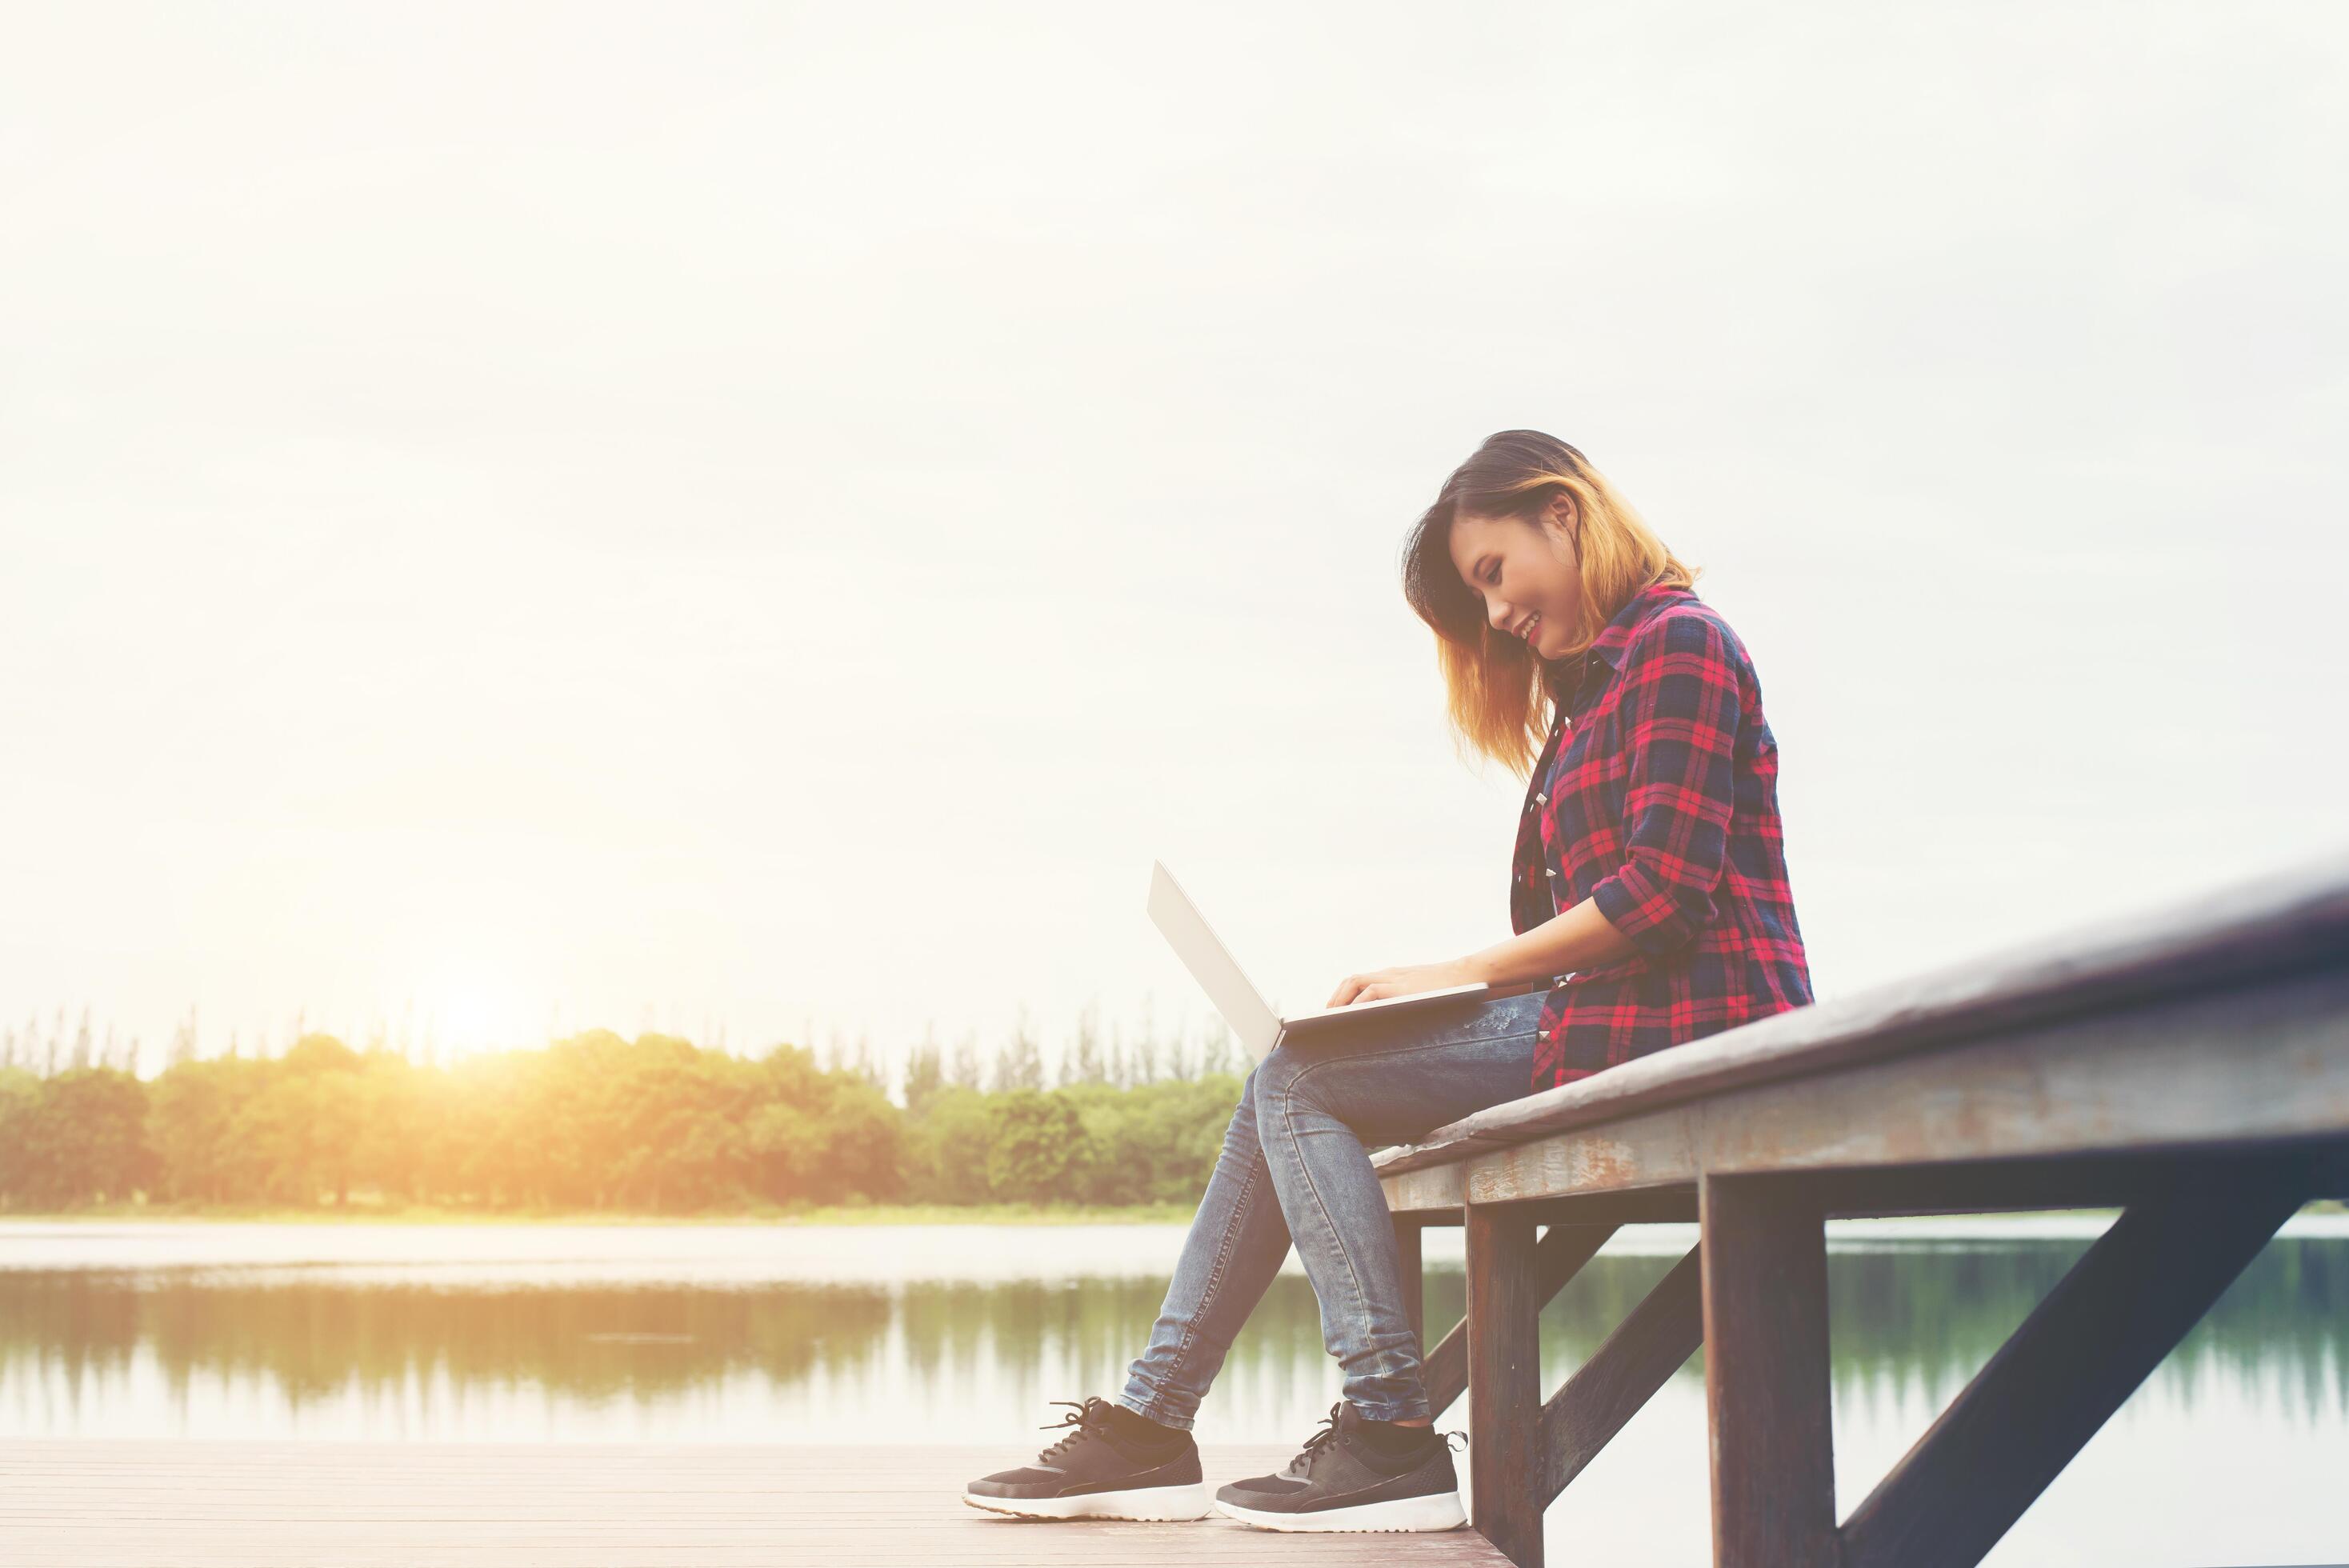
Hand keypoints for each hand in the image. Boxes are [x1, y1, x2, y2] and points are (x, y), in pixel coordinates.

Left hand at [1327, 959, 1479, 1007]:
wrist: (1469, 975)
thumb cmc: (1449, 989)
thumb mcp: (1422, 992)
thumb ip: (1405, 999)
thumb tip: (1391, 1021)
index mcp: (1394, 976)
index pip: (1360, 980)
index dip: (1344, 994)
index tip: (1333, 1011)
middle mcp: (1390, 975)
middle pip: (1353, 979)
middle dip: (1337, 997)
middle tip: (1326, 1016)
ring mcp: (1395, 979)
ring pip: (1357, 982)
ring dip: (1342, 999)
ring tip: (1332, 1017)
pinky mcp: (1402, 987)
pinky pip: (1372, 991)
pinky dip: (1359, 1002)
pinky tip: (1351, 1015)